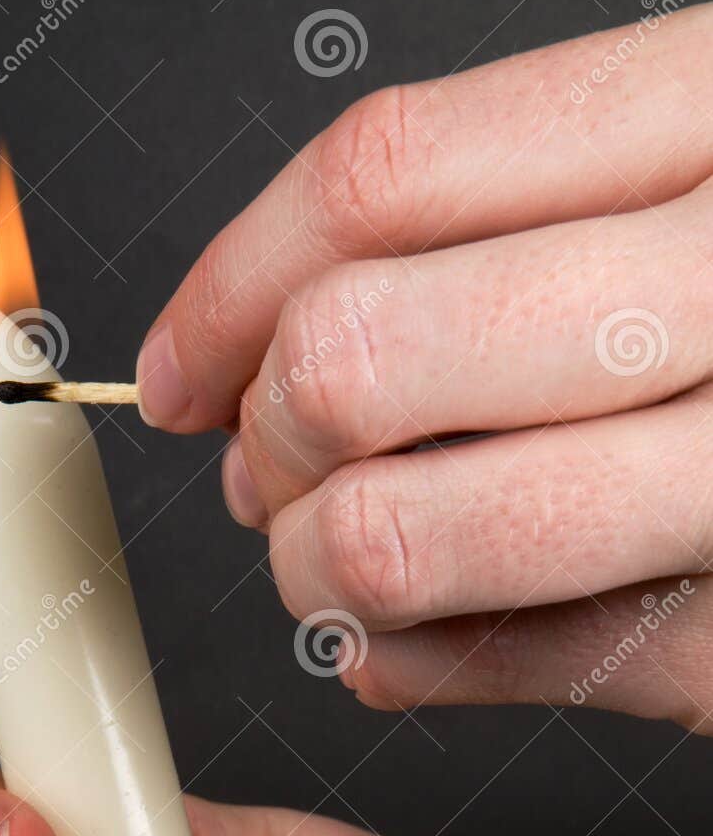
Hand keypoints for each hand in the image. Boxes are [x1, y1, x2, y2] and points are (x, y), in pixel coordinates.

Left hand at [137, 5, 712, 729]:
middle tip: (276, 470)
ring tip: (337, 562)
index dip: (232, 281)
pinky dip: (412, 662)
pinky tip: (415, 640)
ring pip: (402, 528)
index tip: (175, 367)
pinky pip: (502, 663)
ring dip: (318, 567)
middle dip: (272, 436)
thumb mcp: (693, 208)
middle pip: (361, 352)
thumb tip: (239, 375)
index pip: (387, 173)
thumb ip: (501, 251)